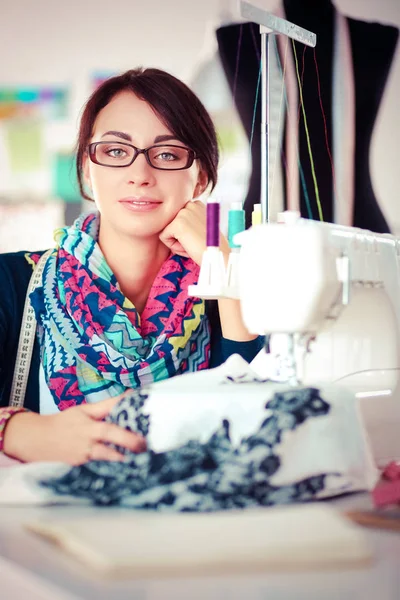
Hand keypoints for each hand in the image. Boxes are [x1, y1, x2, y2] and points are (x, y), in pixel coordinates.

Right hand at [3, 394, 145, 464]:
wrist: (37, 440)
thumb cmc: (64, 422)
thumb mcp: (83, 410)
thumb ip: (106, 405)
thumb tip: (129, 395)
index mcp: (89, 423)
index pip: (109, 419)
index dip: (125, 419)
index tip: (141, 421)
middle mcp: (87, 439)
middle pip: (109, 439)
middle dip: (127, 442)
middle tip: (144, 445)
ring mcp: (83, 455)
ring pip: (104, 457)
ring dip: (121, 458)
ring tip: (140, 459)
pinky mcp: (80, 467)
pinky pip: (98, 467)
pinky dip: (110, 468)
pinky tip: (125, 470)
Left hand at [159, 200, 229, 265]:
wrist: (219, 256)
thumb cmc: (211, 246)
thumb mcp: (199, 227)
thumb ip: (188, 222)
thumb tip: (169, 225)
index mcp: (196, 204)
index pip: (177, 218)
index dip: (185, 232)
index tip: (198, 237)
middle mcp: (190, 204)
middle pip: (170, 223)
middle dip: (179, 236)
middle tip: (195, 242)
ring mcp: (183, 213)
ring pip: (166, 230)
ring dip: (177, 242)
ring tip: (192, 244)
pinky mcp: (177, 224)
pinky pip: (163, 237)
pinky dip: (174, 247)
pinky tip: (188, 247)